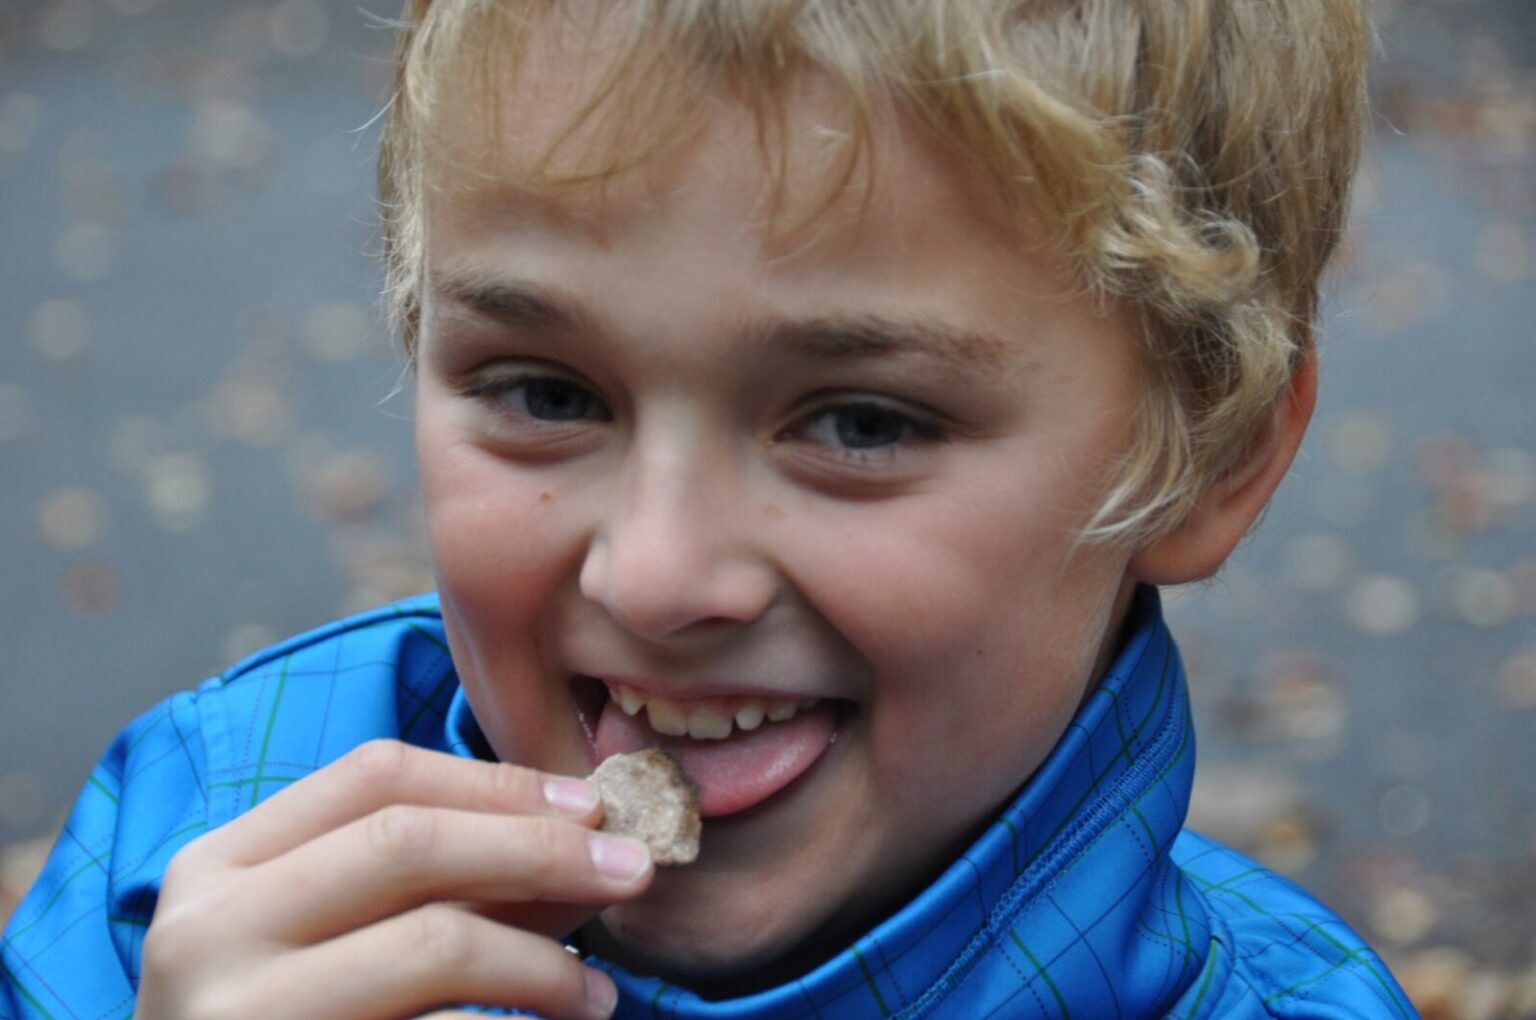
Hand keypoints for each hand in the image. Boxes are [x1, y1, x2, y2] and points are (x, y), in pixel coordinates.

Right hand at [136, 740, 649, 1019]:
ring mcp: (240, 1012)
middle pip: (410, 842)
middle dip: (540, 848)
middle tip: (632, 871)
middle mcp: (209, 930)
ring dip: (543, 959)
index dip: (495, 781)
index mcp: (219, 866)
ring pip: (434, 941)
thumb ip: (423, 882)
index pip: (375, 775)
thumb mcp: (316, 934)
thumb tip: (578, 841)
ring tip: (596, 991)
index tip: (586, 804)